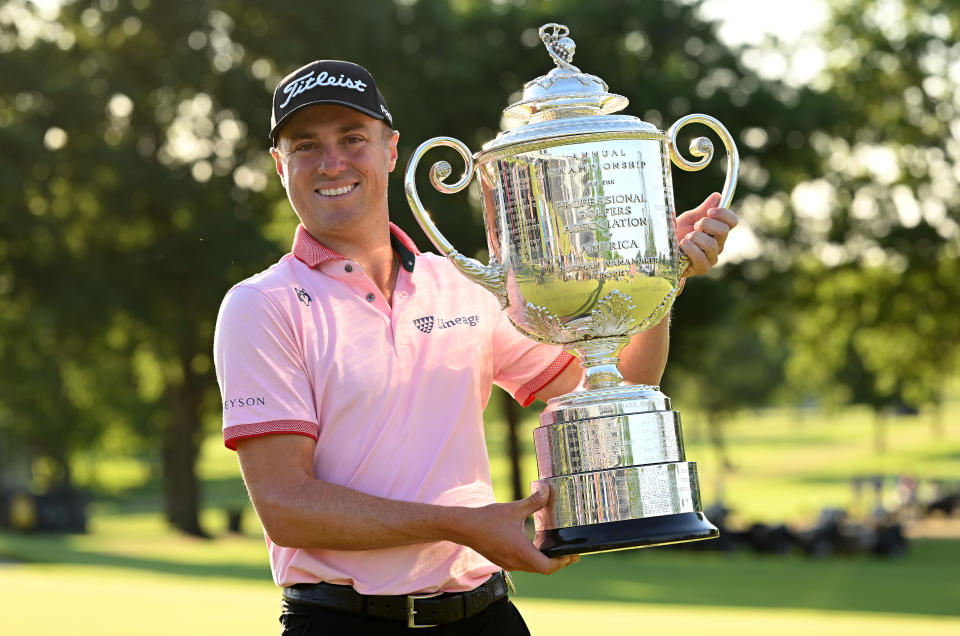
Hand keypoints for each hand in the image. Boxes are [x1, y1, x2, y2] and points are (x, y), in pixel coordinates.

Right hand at [457, 487, 578, 574]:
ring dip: (545, 561)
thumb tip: (548, 490)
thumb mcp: (514, 509)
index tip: (573, 555)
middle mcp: (516, 562)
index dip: (563, 563)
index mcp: (521, 552)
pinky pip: (524, 565)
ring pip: (533, 568)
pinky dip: (534, 559)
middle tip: (569, 553)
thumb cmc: (487, 519)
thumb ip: (533, 502)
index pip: (548, 567)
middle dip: (558, 562)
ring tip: (556, 549)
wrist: (464, 528)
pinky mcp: (503, 561)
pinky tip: (536, 546)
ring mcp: (509, 564)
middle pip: (543, 569)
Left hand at [675, 192, 738, 276]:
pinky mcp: (702, 268)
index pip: (732, 221)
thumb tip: (717, 196)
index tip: (709, 211)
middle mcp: (718, 244)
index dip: (723, 214)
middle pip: (724, 231)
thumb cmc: (677, 235)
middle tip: (694, 226)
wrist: (662, 250)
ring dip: (696, 237)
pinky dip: (691, 249)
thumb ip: (702, 209)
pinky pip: (701, 258)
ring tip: (685, 238)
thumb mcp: (688, 219)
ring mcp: (711, 258)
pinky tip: (683, 245)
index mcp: (717, 231)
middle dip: (706, 224)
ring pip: (712, 244)